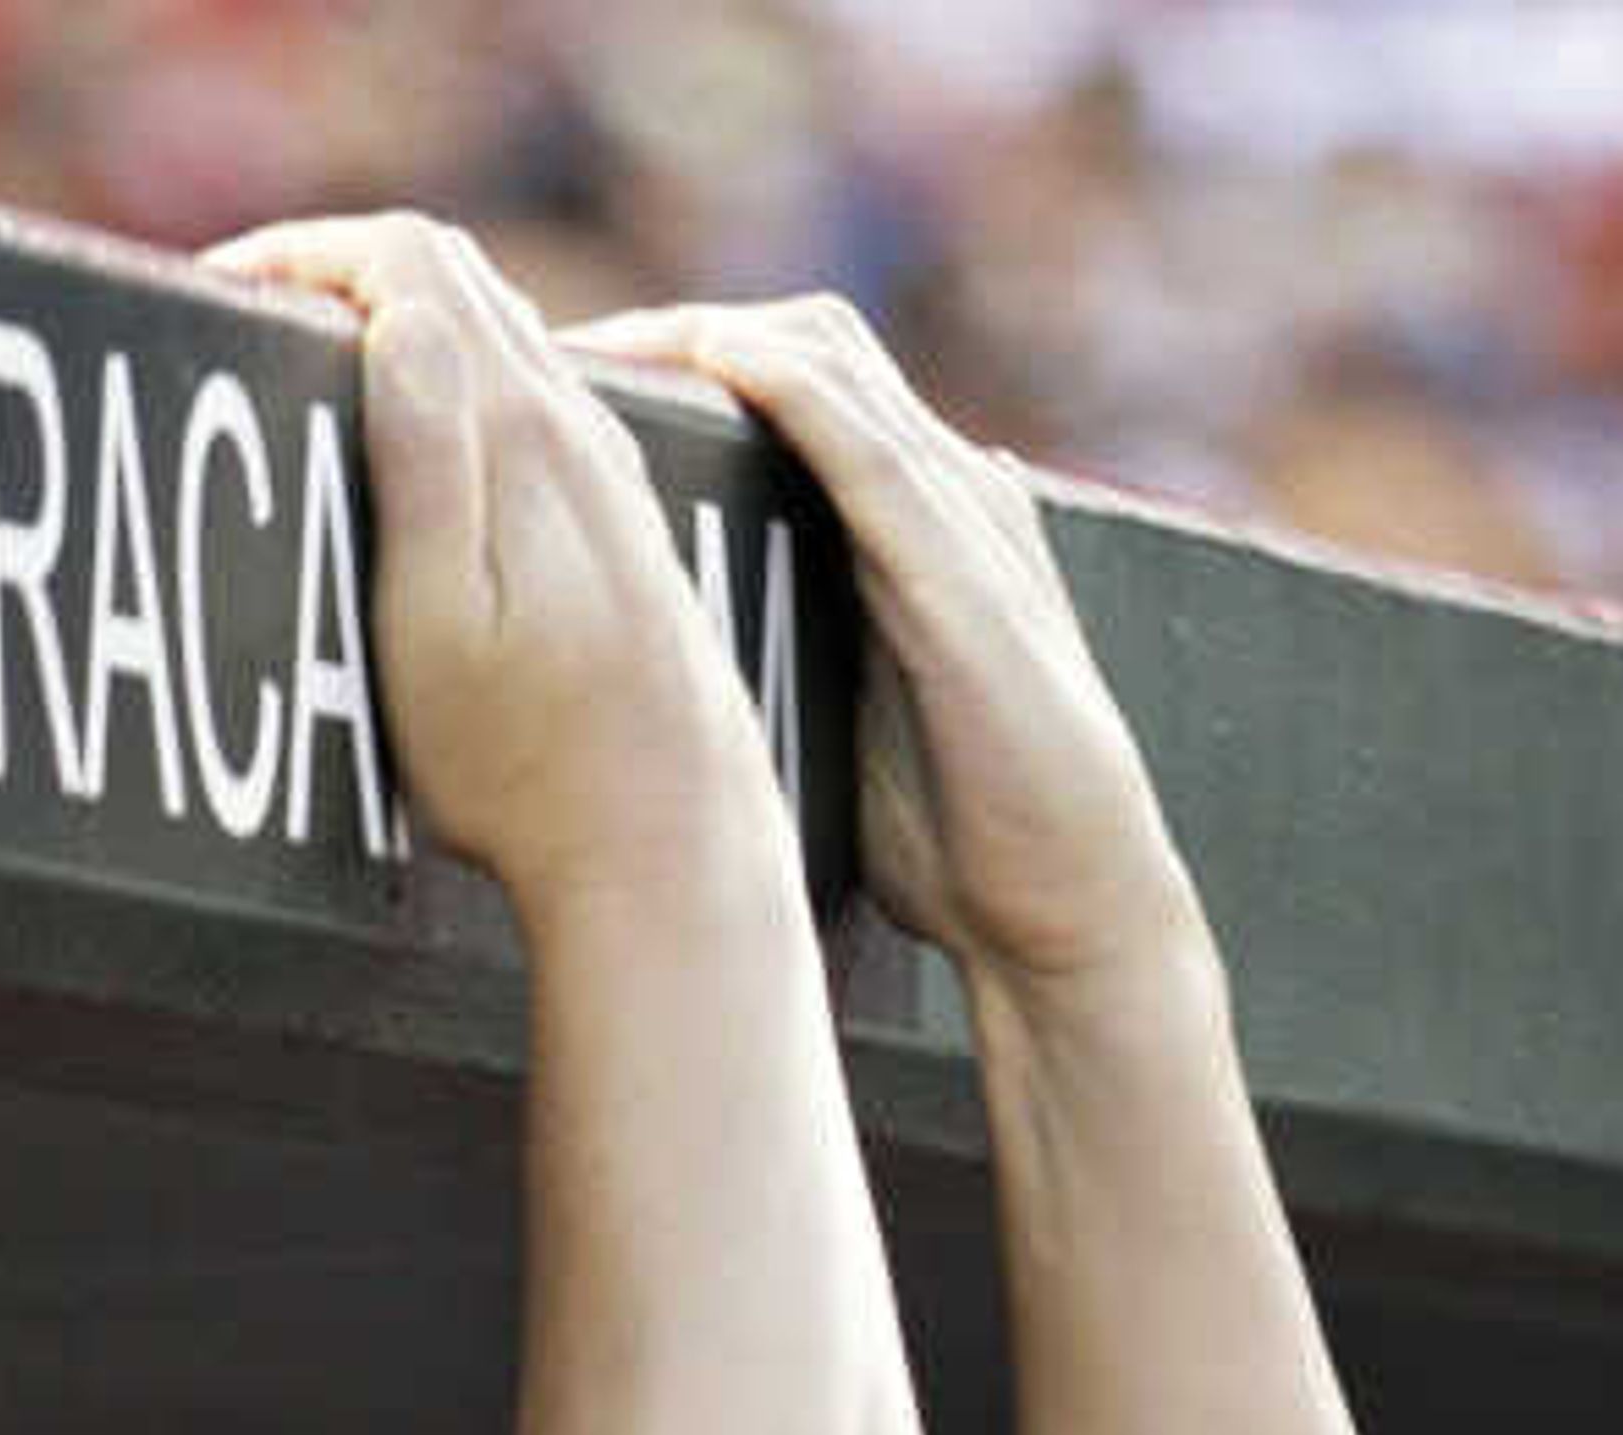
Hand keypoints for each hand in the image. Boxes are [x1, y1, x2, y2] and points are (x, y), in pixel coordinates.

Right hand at [209, 217, 766, 910]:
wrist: (669, 847)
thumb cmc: (530, 766)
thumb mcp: (441, 626)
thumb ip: (423, 462)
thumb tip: (399, 313)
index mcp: (521, 433)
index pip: (408, 261)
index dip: (306, 250)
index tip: (229, 292)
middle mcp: (578, 429)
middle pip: (454, 276)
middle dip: (342, 272)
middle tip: (256, 327)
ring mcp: (607, 474)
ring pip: (497, 333)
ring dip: (400, 324)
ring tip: (319, 378)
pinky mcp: (620, 525)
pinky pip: (529, 401)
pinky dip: (453, 385)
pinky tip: (419, 451)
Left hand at [563, 293, 1189, 980]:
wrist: (1072, 912)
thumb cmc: (968, 843)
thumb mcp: (848, 722)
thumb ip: (795, 659)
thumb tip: (685, 665)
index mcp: (908, 525)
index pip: (793, 390)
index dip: (685, 368)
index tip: (571, 394)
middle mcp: (939, 491)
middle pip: (799, 345)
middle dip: (673, 333)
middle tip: (550, 354)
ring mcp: (958, 515)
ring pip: (826, 357)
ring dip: (706, 336)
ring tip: (595, 349)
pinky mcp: (960, 566)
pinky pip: (867, 436)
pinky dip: (788, 382)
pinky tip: (713, 359)